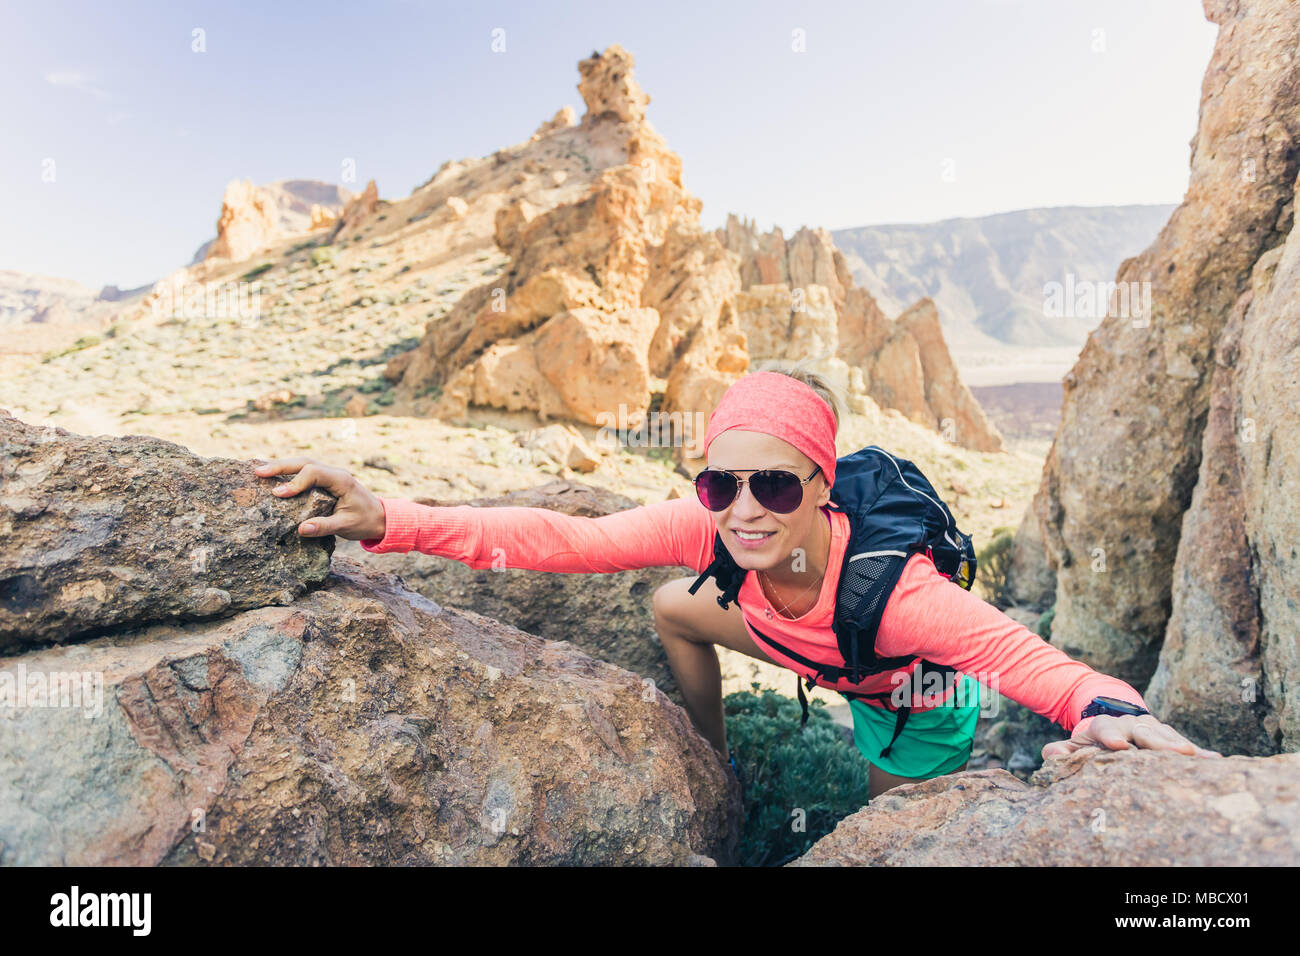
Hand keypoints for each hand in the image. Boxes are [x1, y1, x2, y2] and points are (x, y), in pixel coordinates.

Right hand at [251, 457, 386, 540]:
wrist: (380, 518)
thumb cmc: (365, 521)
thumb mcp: (347, 526)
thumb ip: (325, 527)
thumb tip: (301, 529)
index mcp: (341, 480)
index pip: (314, 473)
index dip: (295, 482)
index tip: (278, 494)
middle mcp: (334, 473)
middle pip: (304, 463)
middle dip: (280, 466)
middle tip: (258, 472)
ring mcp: (329, 476)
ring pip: (303, 465)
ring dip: (282, 467)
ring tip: (259, 471)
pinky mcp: (325, 482)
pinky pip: (305, 473)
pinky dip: (289, 473)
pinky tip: (273, 476)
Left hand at [1041, 713, 1222, 759]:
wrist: (1113, 717)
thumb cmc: (1093, 740)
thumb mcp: (1074, 744)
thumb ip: (1061, 751)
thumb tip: (1050, 755)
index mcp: (1104, 726)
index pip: (1105, 728)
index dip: (1111, 736)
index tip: (1119, 746)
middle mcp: (1130, 724)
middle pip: (1143, 731)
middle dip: (1157, 742)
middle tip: (1172, 752)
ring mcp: (1151, 729)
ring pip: (1166, 736)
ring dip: (1180, 746)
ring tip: (1195, 757)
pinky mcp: (1168, 737)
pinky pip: (1183, 745)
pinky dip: (1199, 753)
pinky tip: (1215, 761)